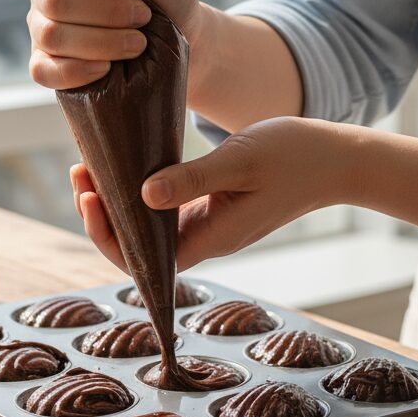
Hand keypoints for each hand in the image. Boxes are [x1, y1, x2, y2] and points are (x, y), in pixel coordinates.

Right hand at [25, 0, 203, 89]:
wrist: (183, 37)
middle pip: (54, 1)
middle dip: (107, 11)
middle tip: (142, 16)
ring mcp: (42, 32)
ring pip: (52, 36)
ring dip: (103, 41)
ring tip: (137, 43)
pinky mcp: (48, 68)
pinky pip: (42, 71)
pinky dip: (76, 70)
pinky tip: (106, 67)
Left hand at [70, 117, 341, 270]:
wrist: (338, 159)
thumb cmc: (295, 157)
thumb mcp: (240, 161)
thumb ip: (193, 179)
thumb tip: (142, 195)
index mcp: (211, 238)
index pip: (142, 259)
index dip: (107, 235)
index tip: (91, 196)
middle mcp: (205, 238)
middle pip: (137, 245)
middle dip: (101, 214)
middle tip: (80, 172)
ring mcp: (208, 224)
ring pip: (147, 225)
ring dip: (116, 200)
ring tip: (89, 164)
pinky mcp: (212, 206)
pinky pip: (164, 207)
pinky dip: (137, 189)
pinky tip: (123, 162)